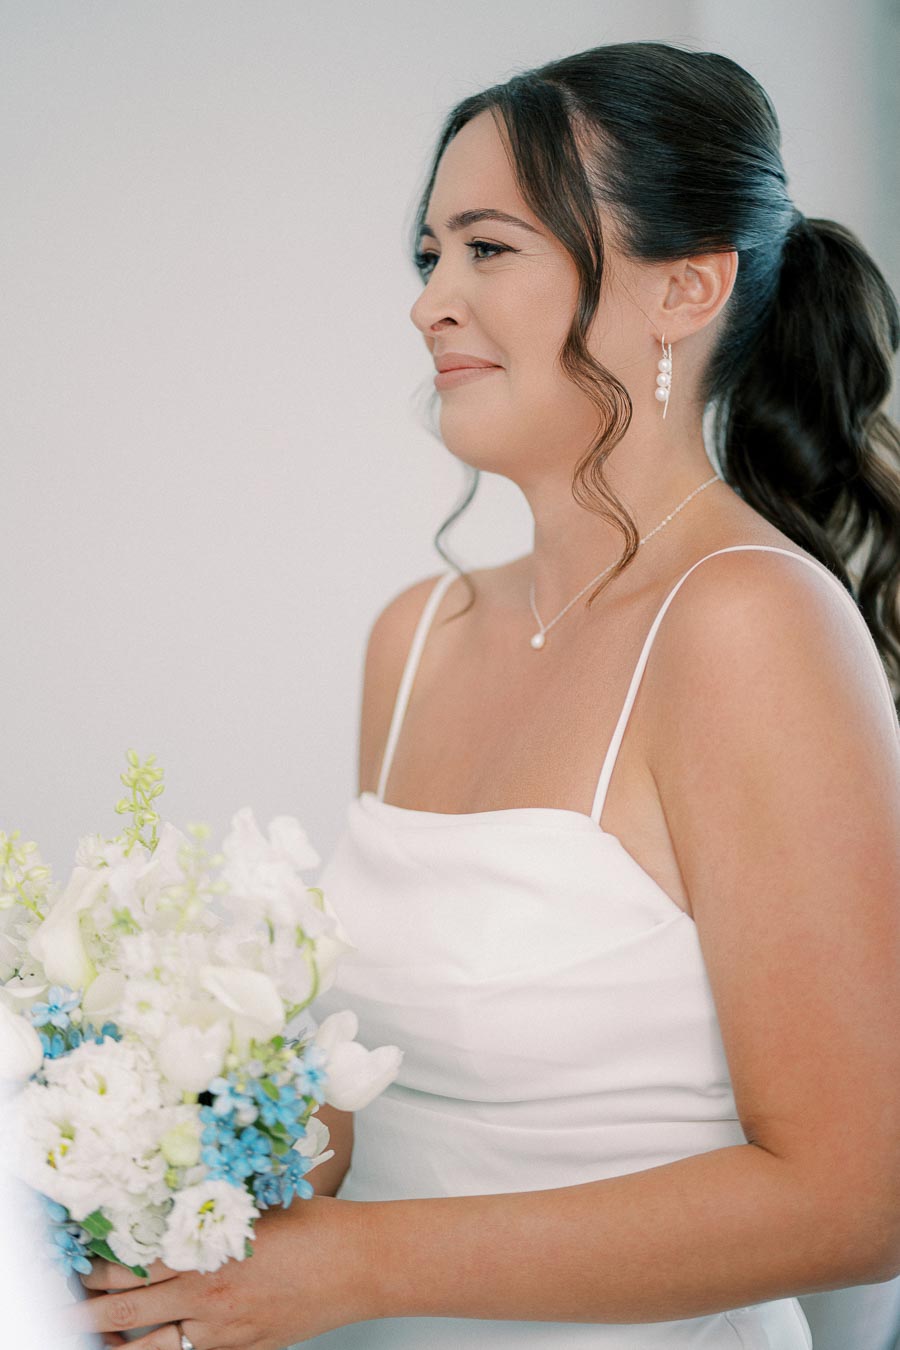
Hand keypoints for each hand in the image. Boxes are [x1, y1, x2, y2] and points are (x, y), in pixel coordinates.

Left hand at [67, 1195, 377, 1348]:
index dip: (96, 1272)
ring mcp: (225, 1333)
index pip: (129, 1269)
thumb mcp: (254, 1205)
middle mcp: (206, 1298)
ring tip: (103, 1337)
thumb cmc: (315, 1225)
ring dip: (124, 1344)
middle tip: (69, 1309)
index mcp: (205, 1254)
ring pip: (154, 1349)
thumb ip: (210, 1211)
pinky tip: (158, 1345)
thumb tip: (171, 1204)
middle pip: (128, 1314)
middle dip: (91, 1315)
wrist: (361, 1263)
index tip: (79, 1266)